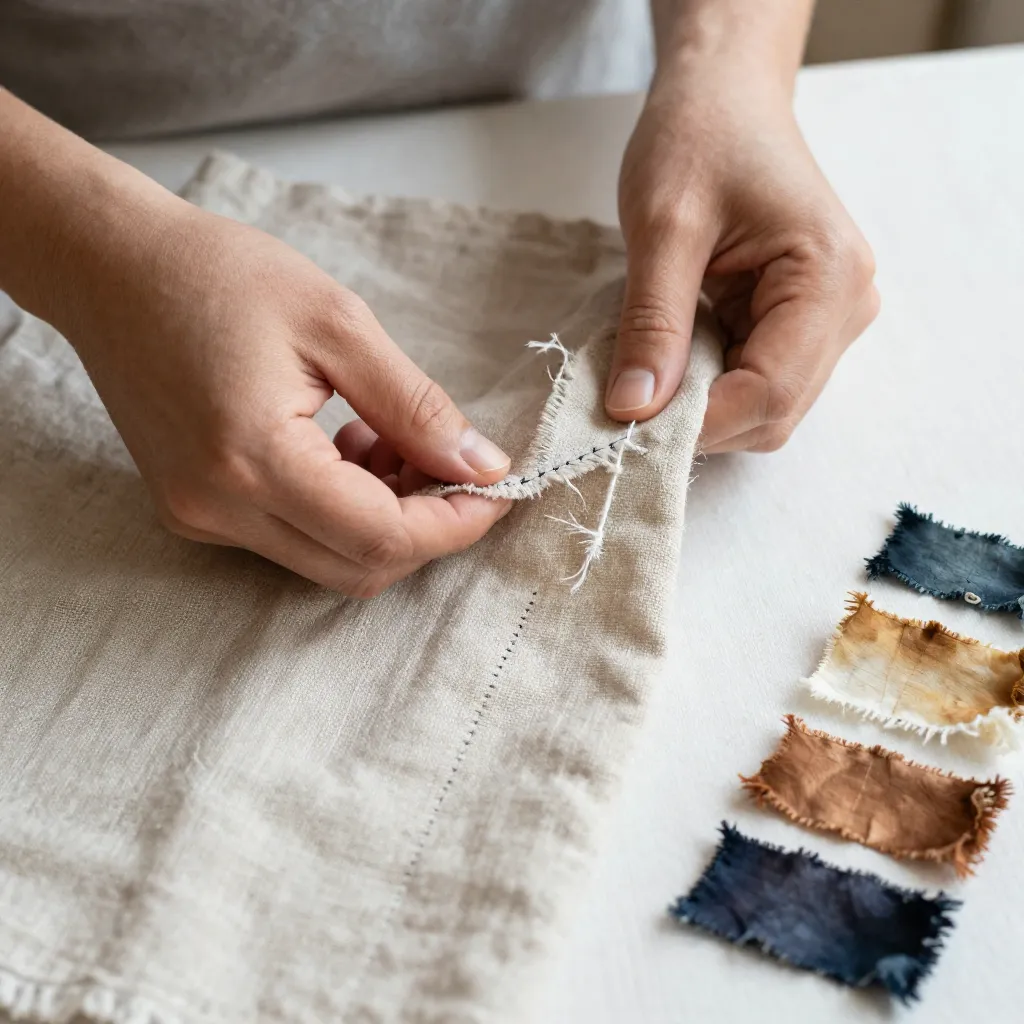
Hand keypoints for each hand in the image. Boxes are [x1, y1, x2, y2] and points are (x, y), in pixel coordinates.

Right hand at [55, 193, 511, 595]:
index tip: (496, 489)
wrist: (110, 266)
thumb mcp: (338, 323)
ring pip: (325, 559)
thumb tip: (482, 467)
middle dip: (424, 528)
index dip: (453, 525)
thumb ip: (416, 407)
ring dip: (382, 517)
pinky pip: (288, 537)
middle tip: (452, 464)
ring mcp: (200, 516)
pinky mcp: (193, 510)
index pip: (380, 537)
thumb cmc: (218, 273)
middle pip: (356, 567)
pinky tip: (345, 445)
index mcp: (254, 459)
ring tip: (391, 437)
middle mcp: (219, 508)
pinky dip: (338, 510)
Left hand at [608, 68, 878, 451]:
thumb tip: (632, 410)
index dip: (699, 423)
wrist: (723, 99)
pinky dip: (708, 389)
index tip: (628, 424)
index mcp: (830, 278)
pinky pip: (754, 384)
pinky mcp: (800, 325)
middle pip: (773, 412)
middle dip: (700, 422)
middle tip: (629, 404)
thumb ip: (651, 323)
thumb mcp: (663, 228)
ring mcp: (829, 321)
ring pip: (764, 409)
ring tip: (650, 375)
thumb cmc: (699, 139)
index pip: (771, 392)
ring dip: (702, 409)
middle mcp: (847, 309)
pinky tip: (672, 362)